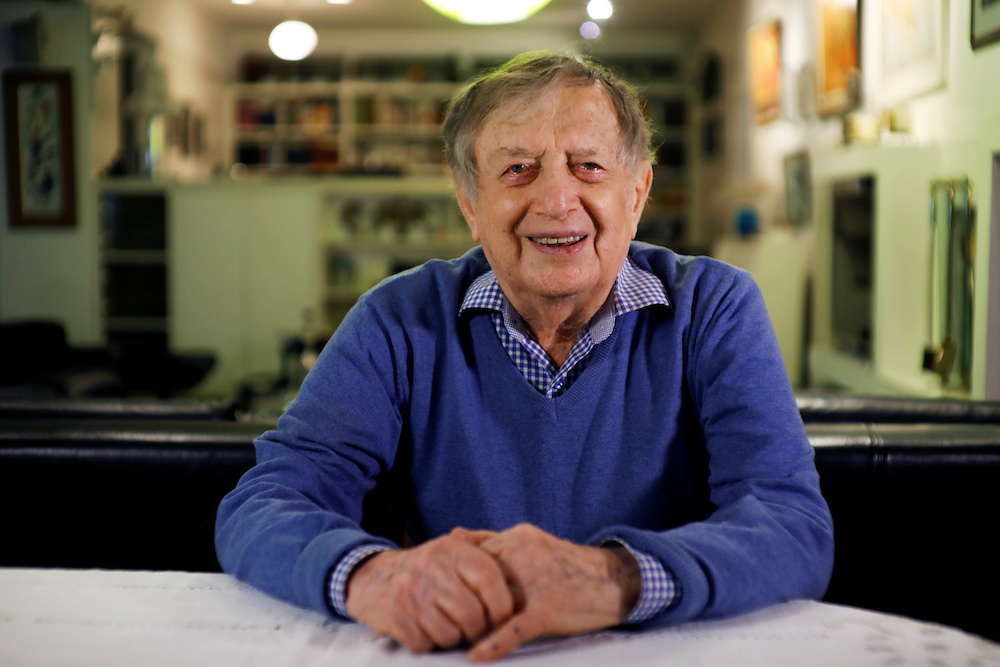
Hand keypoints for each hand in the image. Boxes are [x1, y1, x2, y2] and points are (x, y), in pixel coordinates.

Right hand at [344, 528, 513, 653]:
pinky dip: (428, 643)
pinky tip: (424, 629)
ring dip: (452, 639)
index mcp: (452, 550)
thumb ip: (483, 559)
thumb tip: (518, 581)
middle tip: (475, 632)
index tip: (503, 620)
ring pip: (449, 633)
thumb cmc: (425, 570)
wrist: (372, 576)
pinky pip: (424, 643)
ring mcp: (411, 591)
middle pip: (471, 614)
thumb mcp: (451, 553)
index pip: (489, 578)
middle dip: (477, 631)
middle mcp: (432, 567)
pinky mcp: (394, 614)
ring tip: (447, 628)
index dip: (501, 606)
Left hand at [463, 523, 640, 662]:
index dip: (458, 580)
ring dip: (476, 626)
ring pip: (492, 608)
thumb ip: (489, 538)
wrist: (612, 580)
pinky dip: (493, 644)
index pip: (473, 559)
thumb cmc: (566, 565)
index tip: (446, 595)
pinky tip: (477, 655)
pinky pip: (514, 629)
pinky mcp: (547, 608)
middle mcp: (523, 556)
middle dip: (464, 605)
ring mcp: (534, 583)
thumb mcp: (528, 541)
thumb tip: (452, 534)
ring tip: (460, 640)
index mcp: (516, 538)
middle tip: (449, 622)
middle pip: (479, 584)